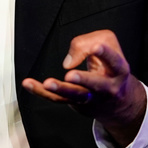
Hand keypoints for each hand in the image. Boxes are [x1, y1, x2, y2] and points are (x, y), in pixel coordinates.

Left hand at [22, 29, 146, 145]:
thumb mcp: (107, 45)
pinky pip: (57, 99)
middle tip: (70, 75)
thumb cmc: (110, 67)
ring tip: (48, 83)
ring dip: (60, 89)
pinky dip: (41, 92)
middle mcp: (107, 87)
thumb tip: (68, 62)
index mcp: (118, 70)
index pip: (114, 61)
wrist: (118, 102)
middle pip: (95, 84)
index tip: (97, 47)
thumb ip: (88, 43)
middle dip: (83, 80)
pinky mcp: (76, 104)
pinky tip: (29, 84)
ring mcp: (91, 98)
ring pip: (75, 95)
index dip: (106, 53)